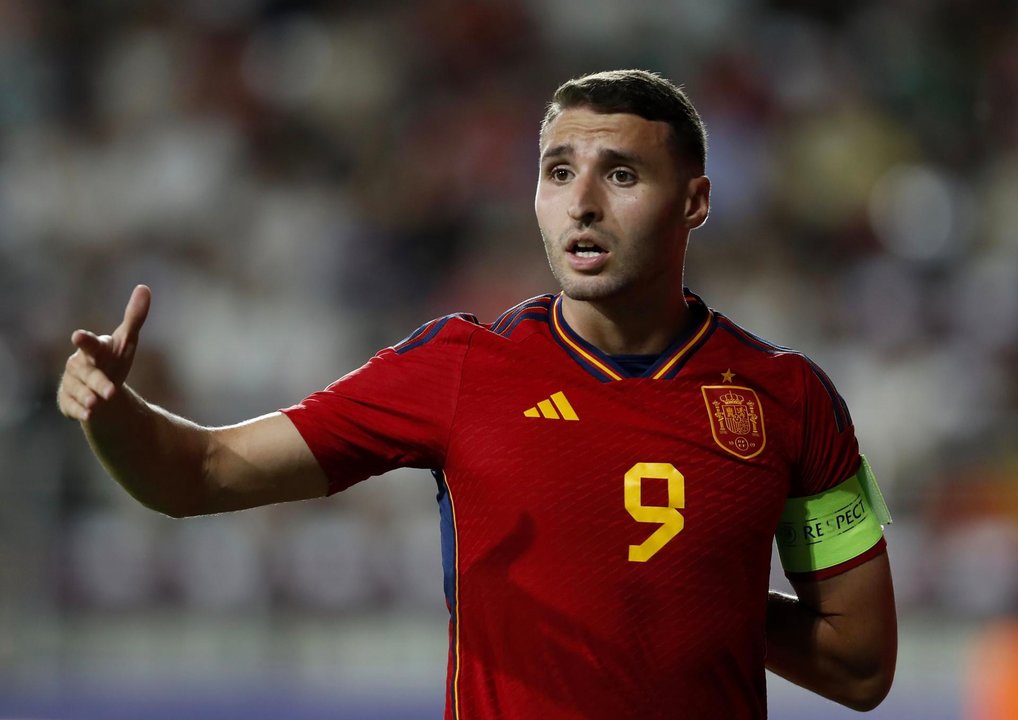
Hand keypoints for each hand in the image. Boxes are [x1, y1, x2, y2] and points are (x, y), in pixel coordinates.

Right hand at [57, 284, 150, 420]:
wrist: (101, 386)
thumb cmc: (113, 358)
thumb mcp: (127, 341)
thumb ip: (135, 316)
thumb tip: (144, 287)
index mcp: (94, 349)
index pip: (89, 344)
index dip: (85, 340)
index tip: (78, 335)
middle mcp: (79, 365)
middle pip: (87, 373)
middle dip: (97, 382)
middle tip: (110, 393)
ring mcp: (71, 383)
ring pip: (77, 390)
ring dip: (87, 397)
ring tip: (97, 405)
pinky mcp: (67, 400)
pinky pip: (70, 406)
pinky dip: (78, 410)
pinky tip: (89, 415)